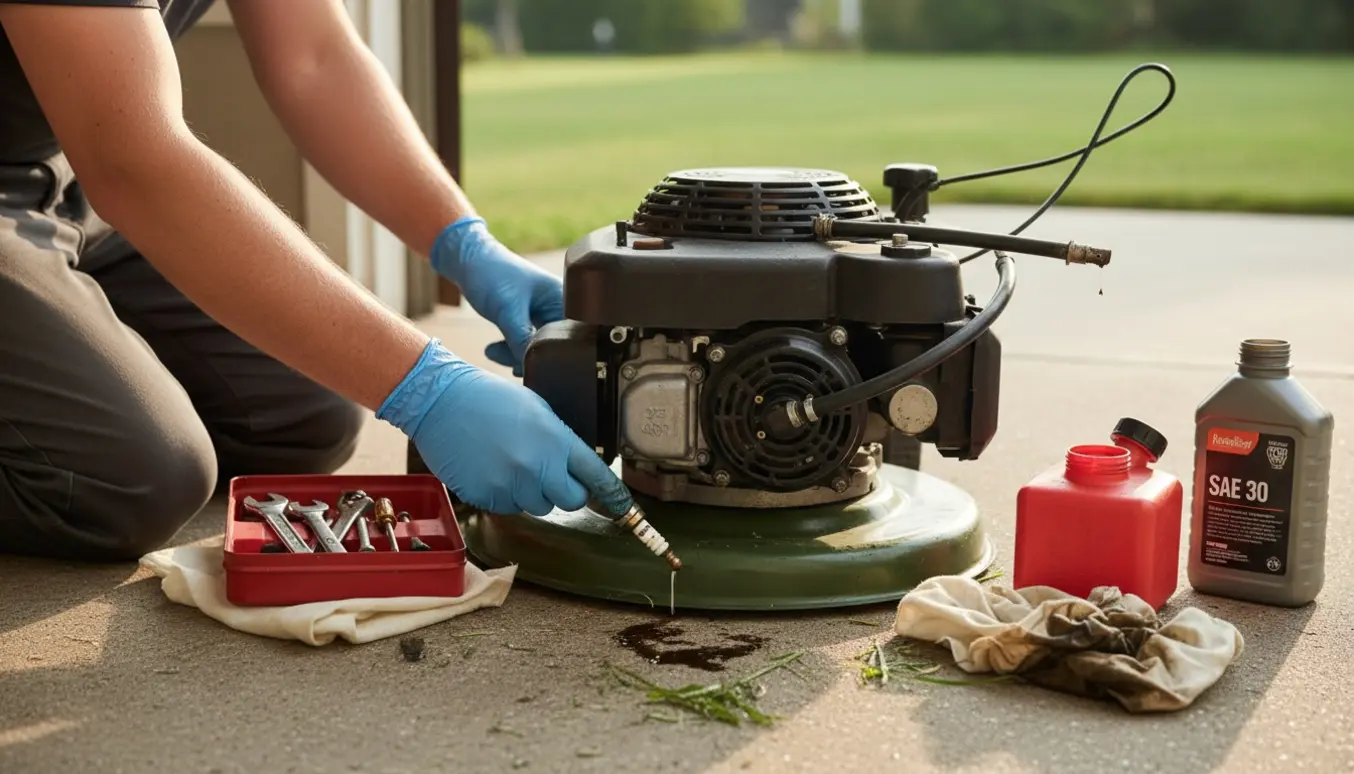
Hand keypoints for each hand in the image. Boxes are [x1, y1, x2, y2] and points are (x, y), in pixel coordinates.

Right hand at [378, 338, 631, 516]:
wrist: (440, 401)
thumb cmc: (488, 398)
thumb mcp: (537, 410)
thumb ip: (559, 440)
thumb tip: (575, 466)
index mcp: (556, 440)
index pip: (595, 476)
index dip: (612, 494)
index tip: (622, 507)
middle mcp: (537, 467)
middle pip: (570, 500)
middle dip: (564, 491)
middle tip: (547, 473)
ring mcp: (511, 485)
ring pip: (538, 506)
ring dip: (531, 492)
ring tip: (511, 464)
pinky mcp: (486, 497)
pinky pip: (508, 507)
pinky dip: (504, 495)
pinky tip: (491, 469)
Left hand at [430, 216, 562, 375]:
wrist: (466, 260)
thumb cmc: (491, 274)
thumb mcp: (507, 309)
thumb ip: (522, 340)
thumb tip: (532, 367)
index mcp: (565, 300)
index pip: (571, 337)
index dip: (556, 355)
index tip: (533, 364)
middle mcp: (559, 308)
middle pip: (555, 346)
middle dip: (532, 357)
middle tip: (511, 364)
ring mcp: (543, 315)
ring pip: (538, 349)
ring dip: (516, 356)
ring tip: (492, 352)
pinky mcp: (528, 322)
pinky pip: (525, 345)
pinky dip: (509, 351)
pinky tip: (491, 350)